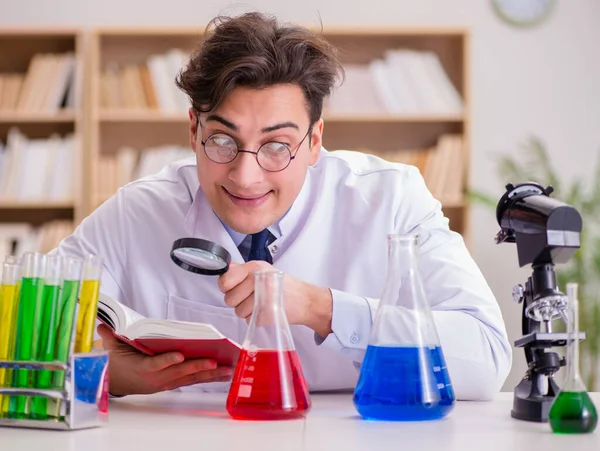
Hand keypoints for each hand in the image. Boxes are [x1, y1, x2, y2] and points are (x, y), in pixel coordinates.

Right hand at [97, 324, 232, 395]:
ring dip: (209, 374)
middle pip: (179, 372)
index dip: (167, 360)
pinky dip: (208, 377)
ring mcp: (166, 382)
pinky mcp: (173, 384)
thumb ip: (110, 337)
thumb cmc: (118, 364)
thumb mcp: (111, 350)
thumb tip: (102, 324)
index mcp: (142, 368)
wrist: (116, 383)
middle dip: (197, 367)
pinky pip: (193, 381)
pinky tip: (224, 373)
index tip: (179, 355)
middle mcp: (157, 378)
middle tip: (214, 361)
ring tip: (227, 368)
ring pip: (190, 378)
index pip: (155, 364)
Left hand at [217, 261, 332, 337]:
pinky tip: (266, 311)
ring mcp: (262, 298)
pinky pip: (249, 320)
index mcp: (255, 268)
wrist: (305, 300)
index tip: (234, 288)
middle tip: (251, 297)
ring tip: (261, 304)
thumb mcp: (263, 270)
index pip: (225, 280)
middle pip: (229, 299)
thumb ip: (242, 270)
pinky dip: (256, 319)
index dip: (226, 287)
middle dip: (238, 302)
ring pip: (238, 312)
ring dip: (247, 311)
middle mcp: (258, 280)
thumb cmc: (283, 286)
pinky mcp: (266, 314)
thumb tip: (225, 269)